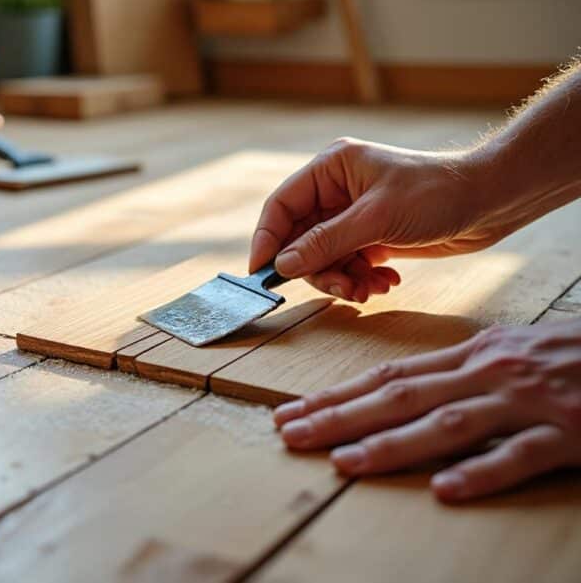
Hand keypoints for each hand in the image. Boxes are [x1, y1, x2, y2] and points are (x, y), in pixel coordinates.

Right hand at [249, 138, 524, 302]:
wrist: (491, 201)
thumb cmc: (437, 194)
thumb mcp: (376, 219)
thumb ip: (326, 243)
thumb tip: (284, 264)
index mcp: (330, 168)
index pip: (281, 206)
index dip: (267, 240)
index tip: (261, 273)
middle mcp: (337, 191)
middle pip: (301, 239)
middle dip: (318, 269)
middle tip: (341, 289)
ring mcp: (354, 215)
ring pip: (324, 257)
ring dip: (343, 279)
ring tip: (368, 290)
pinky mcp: (372, 235)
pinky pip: (348, 264)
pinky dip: (361, 279)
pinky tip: (385, 282)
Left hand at [273, 318, 580, 502]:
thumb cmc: (577, 356)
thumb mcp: (514, 353)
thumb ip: (463, 371)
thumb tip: (406, 390)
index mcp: (475, 355)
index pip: (391, 376)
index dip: (339, 394)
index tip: (294, 410)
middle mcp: (491, 373)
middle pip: (401, 396)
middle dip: (340, 416)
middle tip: (291, 434)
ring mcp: (530, 402)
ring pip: (449, 424)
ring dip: (393, 444)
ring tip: (347, 461)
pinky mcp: (571, 433)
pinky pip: (521, 455)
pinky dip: (482, 471)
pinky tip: (446, 490)